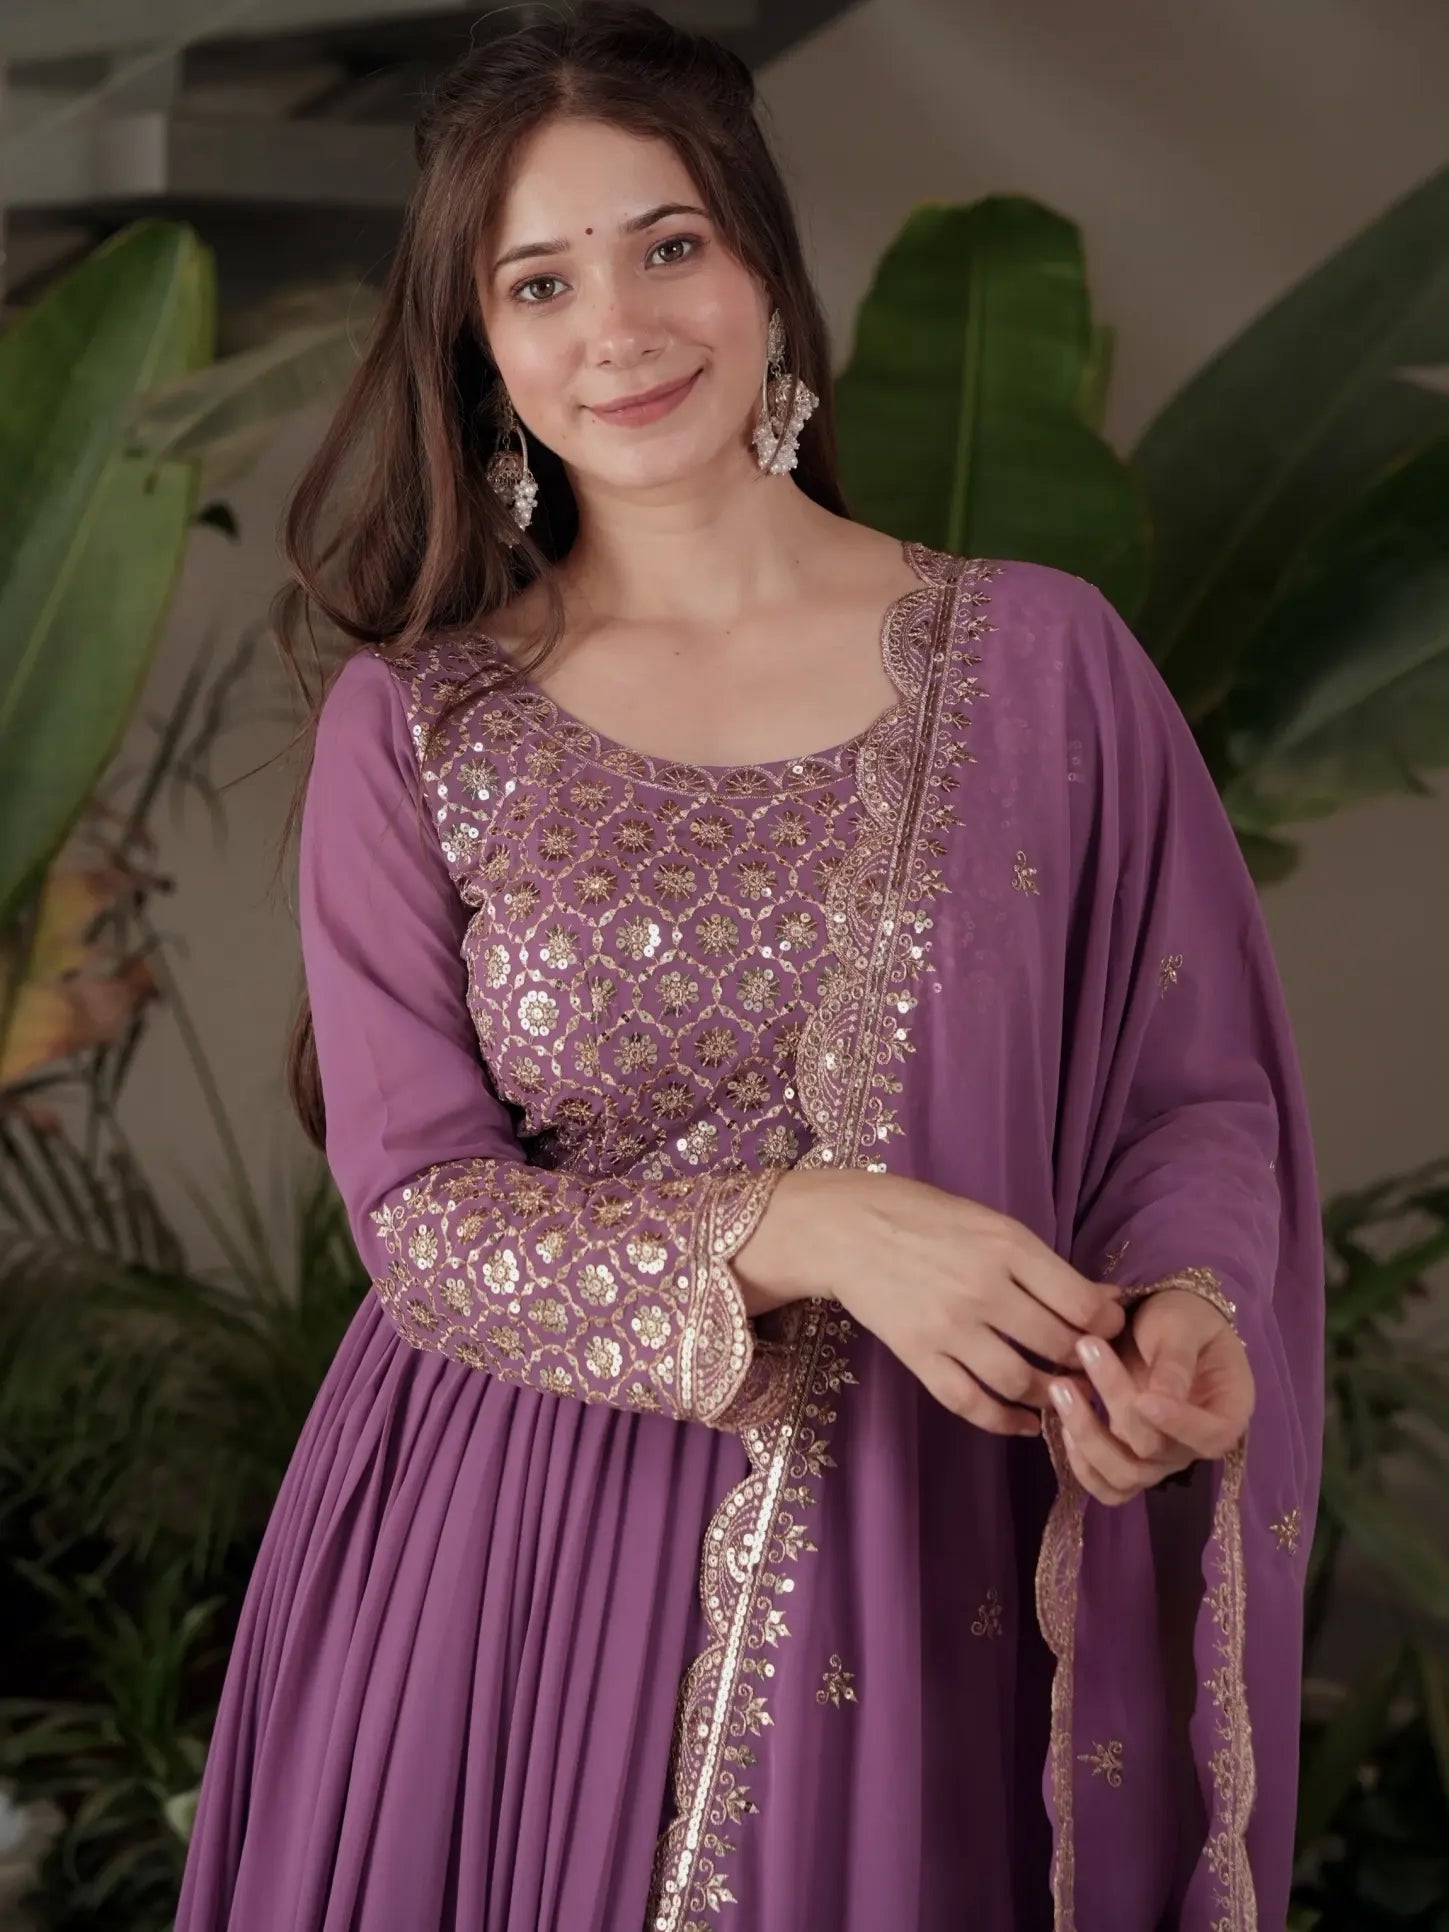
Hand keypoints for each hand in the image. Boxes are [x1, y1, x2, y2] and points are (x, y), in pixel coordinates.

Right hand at [743, 1170, 1125, 1438]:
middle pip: (1058, 1345)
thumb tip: (1106, 1299)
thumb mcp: (991, 1222)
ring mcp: (948, 1326)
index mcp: (1007, 1246)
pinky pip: (969, 1401)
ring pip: (1020, 1381)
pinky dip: (1003, 1420)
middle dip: (1084, 1362)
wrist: (845, 1228)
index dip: (1108, 1324)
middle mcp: (983, 1288)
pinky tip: (1022, 1422)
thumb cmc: (923, 1215)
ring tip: (1060, 1393)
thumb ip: (1045, 1264)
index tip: (1109, 1329)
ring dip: (1050, 1395)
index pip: (1082, 1303)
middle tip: (1091, 1367)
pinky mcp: (917, 1354)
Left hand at [1047, 1287, 1254, 1505]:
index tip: (1144, 1398)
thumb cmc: (1181, 1318)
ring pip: (1126, 1475)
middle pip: (1157, 1450)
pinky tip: (1061, 1423)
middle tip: (1086, 1346)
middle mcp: (1194, 1444)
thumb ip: (1175, 1360)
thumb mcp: (1183, 1325)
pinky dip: (1082, 1466)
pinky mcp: (1128, 1460)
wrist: (1158, 1322)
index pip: (1212, 1437)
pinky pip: (1108, 1486)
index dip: (1179, 1425)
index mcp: (1227, 1410)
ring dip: (1088, 1436)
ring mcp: (1160, 1458)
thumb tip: (1161, 1400)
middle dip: (1116, 1401)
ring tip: (1061, 1386)